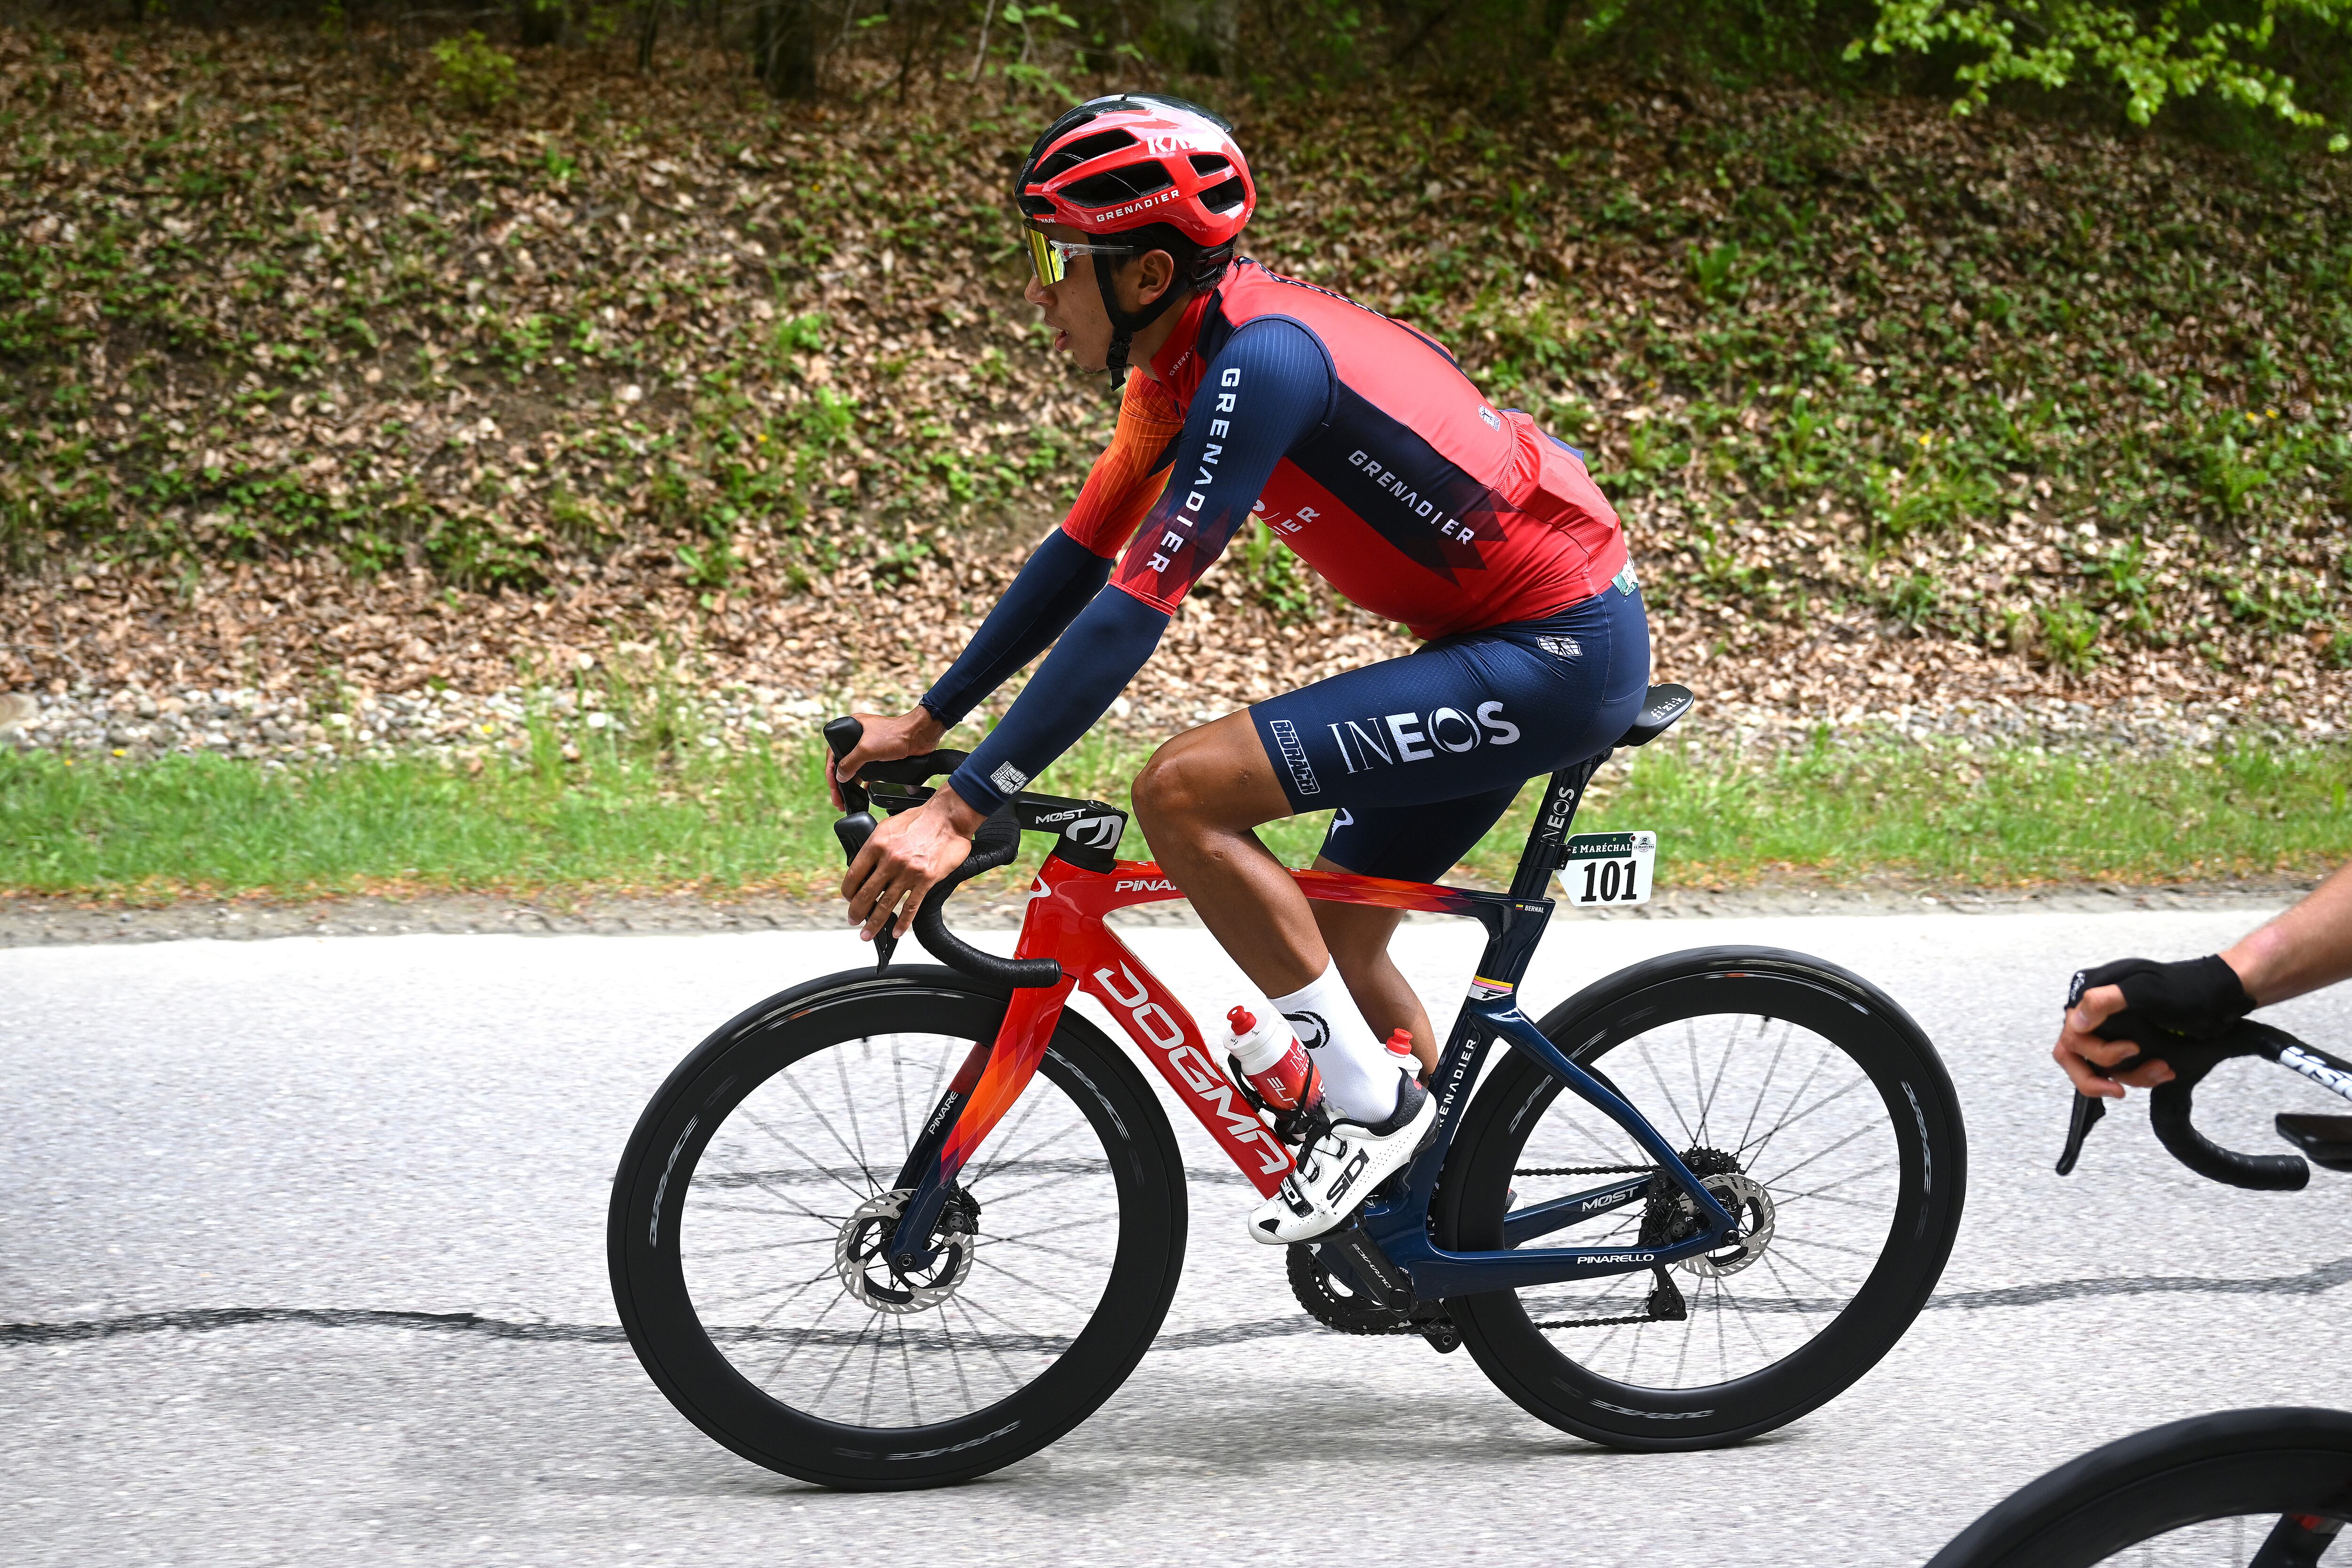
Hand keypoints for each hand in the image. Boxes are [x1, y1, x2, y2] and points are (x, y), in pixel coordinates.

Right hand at [828, 708, 947, 810]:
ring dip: (850, 785)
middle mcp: (859, 737)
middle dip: (839, 783)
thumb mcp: (867, 749)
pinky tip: (862, 793)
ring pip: (855, 769)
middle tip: (838, 799)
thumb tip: (839, 777)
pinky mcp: (881, 756)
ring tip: (847, 800)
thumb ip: (851, 763)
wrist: (920, 735)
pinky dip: (864, 783)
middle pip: (843, 763)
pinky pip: (868, 772)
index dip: (831, 772)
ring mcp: (870, 747)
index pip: (833, 753)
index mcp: (851, 728)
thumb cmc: (895, 734)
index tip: (833, 788)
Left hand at [842, 788, 983, 941]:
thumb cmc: (919, 819)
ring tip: (867, 933)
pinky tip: (897, 932)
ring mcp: (908, 872)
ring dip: (874, 923)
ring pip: (886, 905)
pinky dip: (903, 923)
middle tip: (853, 920)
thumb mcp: (888, 826)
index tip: (848, 898)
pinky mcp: (926, 880)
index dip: (847, 891)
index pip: (853, 875)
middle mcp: (890, 860)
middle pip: (866, 894)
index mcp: (877, 845)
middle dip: (856, 912)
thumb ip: (875, 845)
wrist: (947, 818)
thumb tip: (866, 864)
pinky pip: (911, 907)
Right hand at [2052, 983, 2175, 1098]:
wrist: (2217, 998)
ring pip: (2102, 1069)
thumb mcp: (2145, 989)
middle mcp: (2097, 1017)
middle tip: (2119, 1091)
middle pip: (2075, 1057)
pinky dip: (2144, 1076)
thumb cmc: (2184, 988)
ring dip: (2132, 1076)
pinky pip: (2123, 1071)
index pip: (2073, 1035)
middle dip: (2096, 1079)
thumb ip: (2105, 1001)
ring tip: (2162, 1070)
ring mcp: (2114, 1033)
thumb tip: (2076, 1021)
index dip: (2094, 1052)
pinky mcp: (2130, 1047)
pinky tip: (2165, 1071)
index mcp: (2094, 998)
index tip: (2130, 1051)